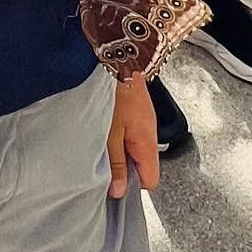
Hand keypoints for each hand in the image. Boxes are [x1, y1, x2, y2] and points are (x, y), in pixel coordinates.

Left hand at [106, 74, 158, 198]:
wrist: (119, 60)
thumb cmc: (114, 94)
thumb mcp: (109, 134)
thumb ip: (115, 164)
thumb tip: (119, 192)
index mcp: (147, 143)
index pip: (150, 181)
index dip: (131, 185)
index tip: (114, 182)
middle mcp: (150, 133)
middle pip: (141, 165)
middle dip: (123, 168)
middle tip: (102, 160)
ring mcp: (144, 121)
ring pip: (134, 149)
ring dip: (119, 150)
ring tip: (101, 141)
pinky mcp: (136, 111)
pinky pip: (130, 133)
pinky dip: (118, 135)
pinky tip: (105, 127)